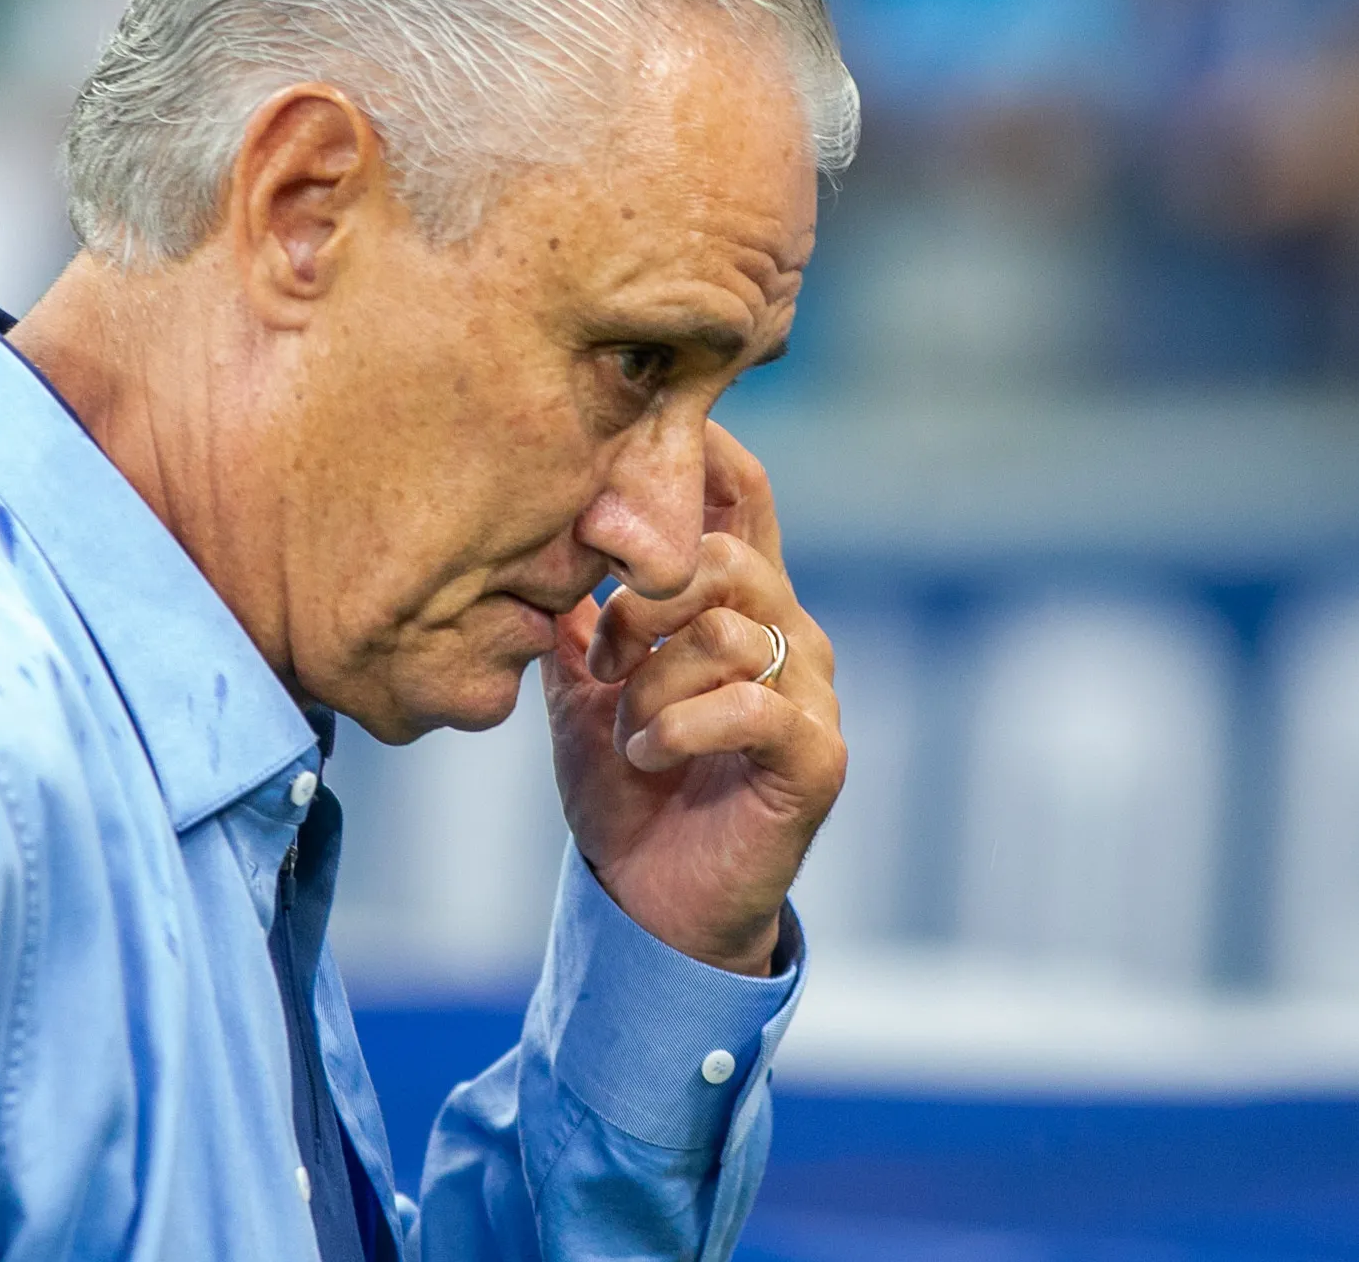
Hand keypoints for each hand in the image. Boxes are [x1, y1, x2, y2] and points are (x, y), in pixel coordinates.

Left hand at [546, 423, 843, 975]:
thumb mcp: (584, 683)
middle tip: (603, 658)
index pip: (743, 496)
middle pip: (724, 557)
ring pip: (725, 634)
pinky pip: (746, 705)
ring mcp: (810, 694)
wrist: (654, 901)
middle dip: (643, 601)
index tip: (633, 461)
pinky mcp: (816, 756)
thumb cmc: (627, 786)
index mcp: (740, 602)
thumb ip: (577, 607)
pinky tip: (649, 755)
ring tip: (626, 732)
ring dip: (650, 685)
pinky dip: (677, 726)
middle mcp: (790, 632)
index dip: (702, 458)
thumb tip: (541, 528)